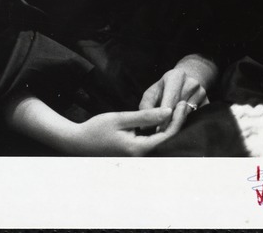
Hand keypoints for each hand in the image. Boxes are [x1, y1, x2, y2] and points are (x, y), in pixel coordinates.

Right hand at [65, 108, 179, 155]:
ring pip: (161, 142)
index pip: (167, 135)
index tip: (183, 104)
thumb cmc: (96, 129)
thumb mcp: (120, 118)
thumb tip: (168, 111)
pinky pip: (152, 143)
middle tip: (185, 104)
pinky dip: (160, 130)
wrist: (78, 142)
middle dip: (177, 122)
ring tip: (178, 109)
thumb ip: (145, 116)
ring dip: (170, 126)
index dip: (177, 120)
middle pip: (167, 140)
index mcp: (138, 149)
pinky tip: (162, 119)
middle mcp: (141, 157)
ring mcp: (138, 158)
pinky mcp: (134, 154)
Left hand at [139, 55, 214, 134]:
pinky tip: (179, 127)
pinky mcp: (209, 103)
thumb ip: (146, 105)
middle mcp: (191, 83)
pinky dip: (187, 124)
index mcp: (176, 76)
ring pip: (188, 115)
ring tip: (168, 132)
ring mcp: (202, 93)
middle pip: (180, 109)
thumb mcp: (153, 91)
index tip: (157, 130)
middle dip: (170, 123)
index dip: (164, 116)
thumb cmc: (165, 87)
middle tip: (161, 135)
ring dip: (178, 124)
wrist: (189, 77)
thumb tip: (144, 125)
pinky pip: (197, 119)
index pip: (170, 100)